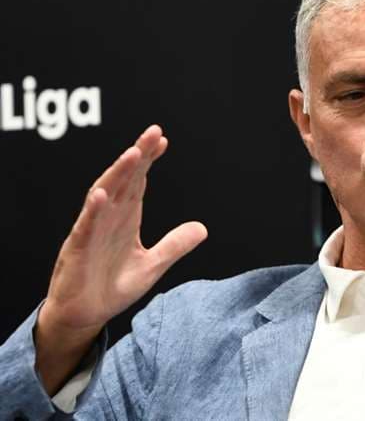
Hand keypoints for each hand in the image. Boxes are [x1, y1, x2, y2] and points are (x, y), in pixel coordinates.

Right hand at [35, 125, 207, 392]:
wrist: (85, 315)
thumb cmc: (112, 287)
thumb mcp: (152, 266)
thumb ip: (175, 245)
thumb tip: (203, 228)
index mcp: (125, 219)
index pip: (138, 182)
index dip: (148, 160)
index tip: (162, 140)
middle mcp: (108, 218)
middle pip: (124, 180)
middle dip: (138, 156)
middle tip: (153, 132)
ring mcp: (92, 232)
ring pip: (104, 195)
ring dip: (118, 174)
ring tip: (133, 154)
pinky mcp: (78, 250)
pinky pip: (85, 227)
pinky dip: (94, 210)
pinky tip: (102, 195)